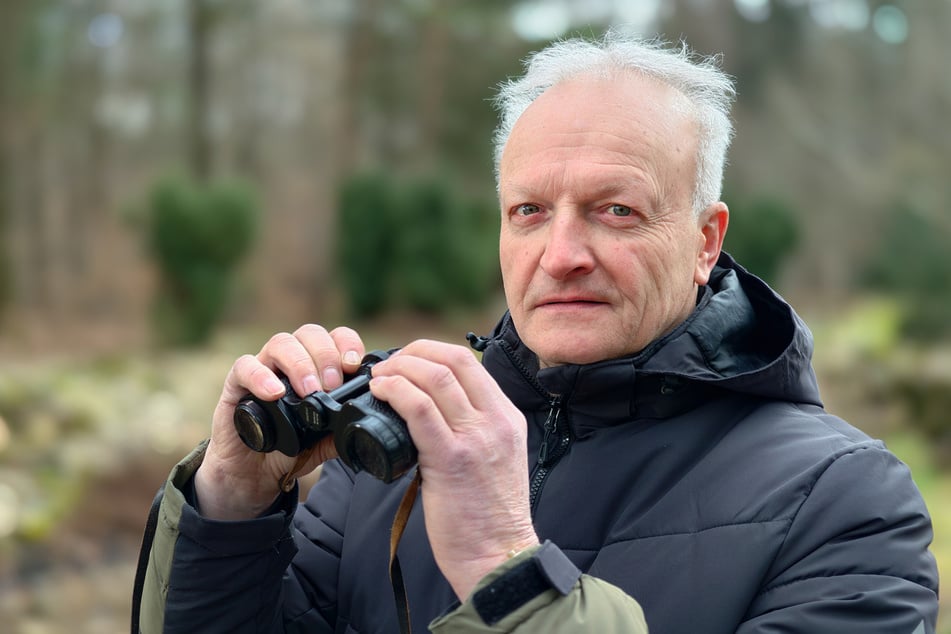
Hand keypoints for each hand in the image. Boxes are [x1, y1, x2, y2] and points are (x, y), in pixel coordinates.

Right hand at [194, 324, 365, 519]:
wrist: (252, 474)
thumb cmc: (288, 449)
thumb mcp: (322, 443)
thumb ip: (339, 432)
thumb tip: (362, 427)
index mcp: (317, 367)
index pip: (335, 337)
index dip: (347, 344)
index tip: (355, 365)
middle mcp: (290, 361)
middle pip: (309, 334)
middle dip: (326, 355)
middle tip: (333, 384)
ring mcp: (263, 369)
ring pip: (281, 343)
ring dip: (300, 363)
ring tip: (310, 391)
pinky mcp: (236, 385)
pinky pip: (244, 366)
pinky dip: (261, 376)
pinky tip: (275, 393)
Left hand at [369, 340, 538, 598]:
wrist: (499, 558)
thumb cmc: (489, 518)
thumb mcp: (495, 459)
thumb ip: (473, 431)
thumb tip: (431, 412)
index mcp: (507, 417)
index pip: (470, 362)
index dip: (432, 352)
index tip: (408, 362)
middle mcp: (496, 420)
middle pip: (453, 359)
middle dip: (413, 352)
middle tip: (388, 365)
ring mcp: (476, 437)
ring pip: (435, 377)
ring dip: (400, 369)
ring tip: (379, 378)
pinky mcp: (452, 458)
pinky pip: (419, 408)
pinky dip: (395, 391)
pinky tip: (380, 392)